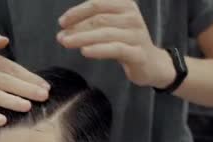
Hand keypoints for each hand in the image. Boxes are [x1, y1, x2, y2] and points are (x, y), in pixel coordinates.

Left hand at [57, 0, 173, 87]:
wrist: (151, 63)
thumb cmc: (126, 43)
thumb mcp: (111, 26)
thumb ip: (92, 23)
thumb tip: (65, 28)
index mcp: (125, 5)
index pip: (96, 4)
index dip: (77, 12)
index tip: (62, 23)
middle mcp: (132, 17)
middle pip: (99, 19)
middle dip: (76, 28)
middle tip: (61, 37)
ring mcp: (136, 35)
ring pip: (105, 33)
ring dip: (82, 38)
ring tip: (66, 43)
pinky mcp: (138, 53)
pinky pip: (115, 49)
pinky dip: (98, 49)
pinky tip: (85, 51)